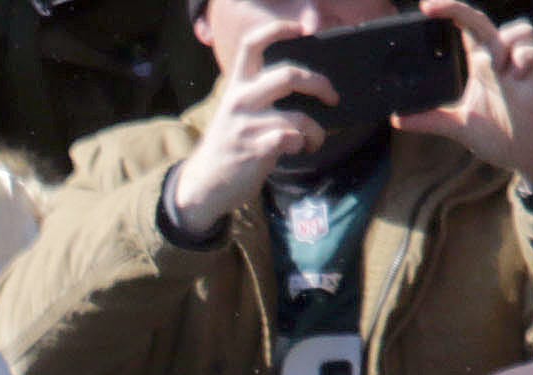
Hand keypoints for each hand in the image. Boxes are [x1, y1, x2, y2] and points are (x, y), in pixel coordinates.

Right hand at [167, 15, 336, 234]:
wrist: (201, 189)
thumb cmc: (227, 148)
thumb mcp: (235, 114)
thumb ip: (260, 95)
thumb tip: (303, 84)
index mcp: (237, 87)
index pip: (253, 45)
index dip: (279, 29)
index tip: (302, 28)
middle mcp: (240, 101)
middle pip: (289, 75)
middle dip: (320, 84)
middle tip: (331, 97)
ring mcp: (246, 126)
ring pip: (299, 117)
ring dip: (316, 131)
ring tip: (314, 139)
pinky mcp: (254, 150)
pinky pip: (292, 139)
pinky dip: (303, 144)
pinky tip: (299, 149)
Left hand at [399, 0, 532, 188]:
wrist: (524, 153)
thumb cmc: (497, 134)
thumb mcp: (456, 126)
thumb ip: (430, 119)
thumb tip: (398, 118)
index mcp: (480, 64)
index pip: (464, 30)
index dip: (450, 14)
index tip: (426, 7)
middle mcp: (498, 60)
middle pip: (482, 24)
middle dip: (459, 11)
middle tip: (432, 7)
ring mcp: (518, 67)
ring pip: (518, 30)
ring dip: (505, 41)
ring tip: (498, 71)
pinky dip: (525, 58)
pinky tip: (517, 76)